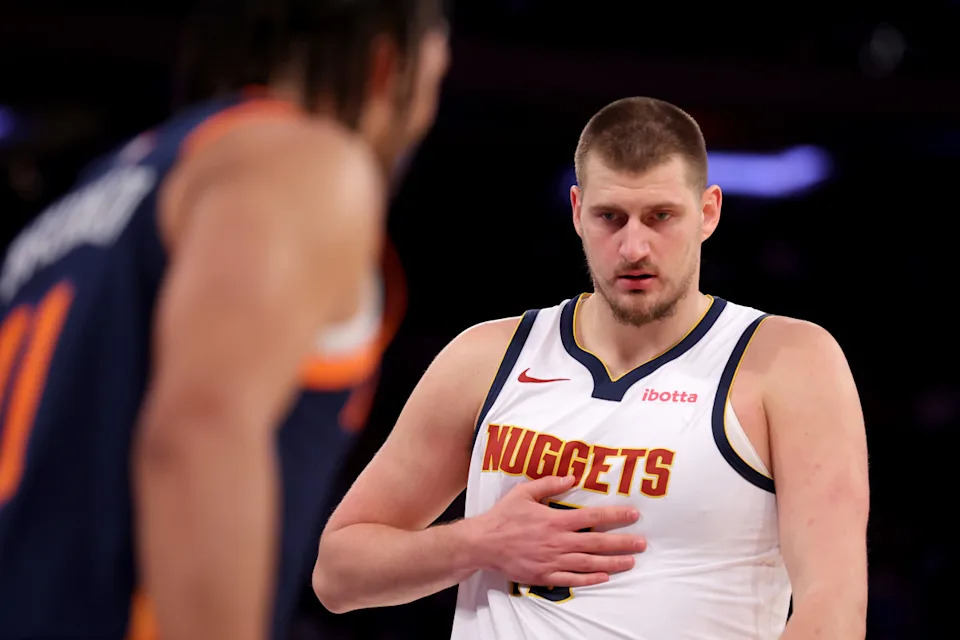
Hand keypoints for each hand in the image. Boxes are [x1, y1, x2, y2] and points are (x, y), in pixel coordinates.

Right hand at [473, 475, 645, 587]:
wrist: (484, 544)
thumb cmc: (504, 516)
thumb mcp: (524, 492)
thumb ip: (549, 484)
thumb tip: (572, 476)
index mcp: (555, 520)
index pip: (593, 517)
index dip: (615, 516)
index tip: (633, 515)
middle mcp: (559, 542)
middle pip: (597, 543)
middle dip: (622, 543)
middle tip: (642, 543)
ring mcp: (553, 561)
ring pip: (589, 563)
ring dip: (612, 562)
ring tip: (630, 561)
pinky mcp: (545, 576)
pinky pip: (572, 579)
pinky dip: (590, 579)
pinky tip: (604, 577)